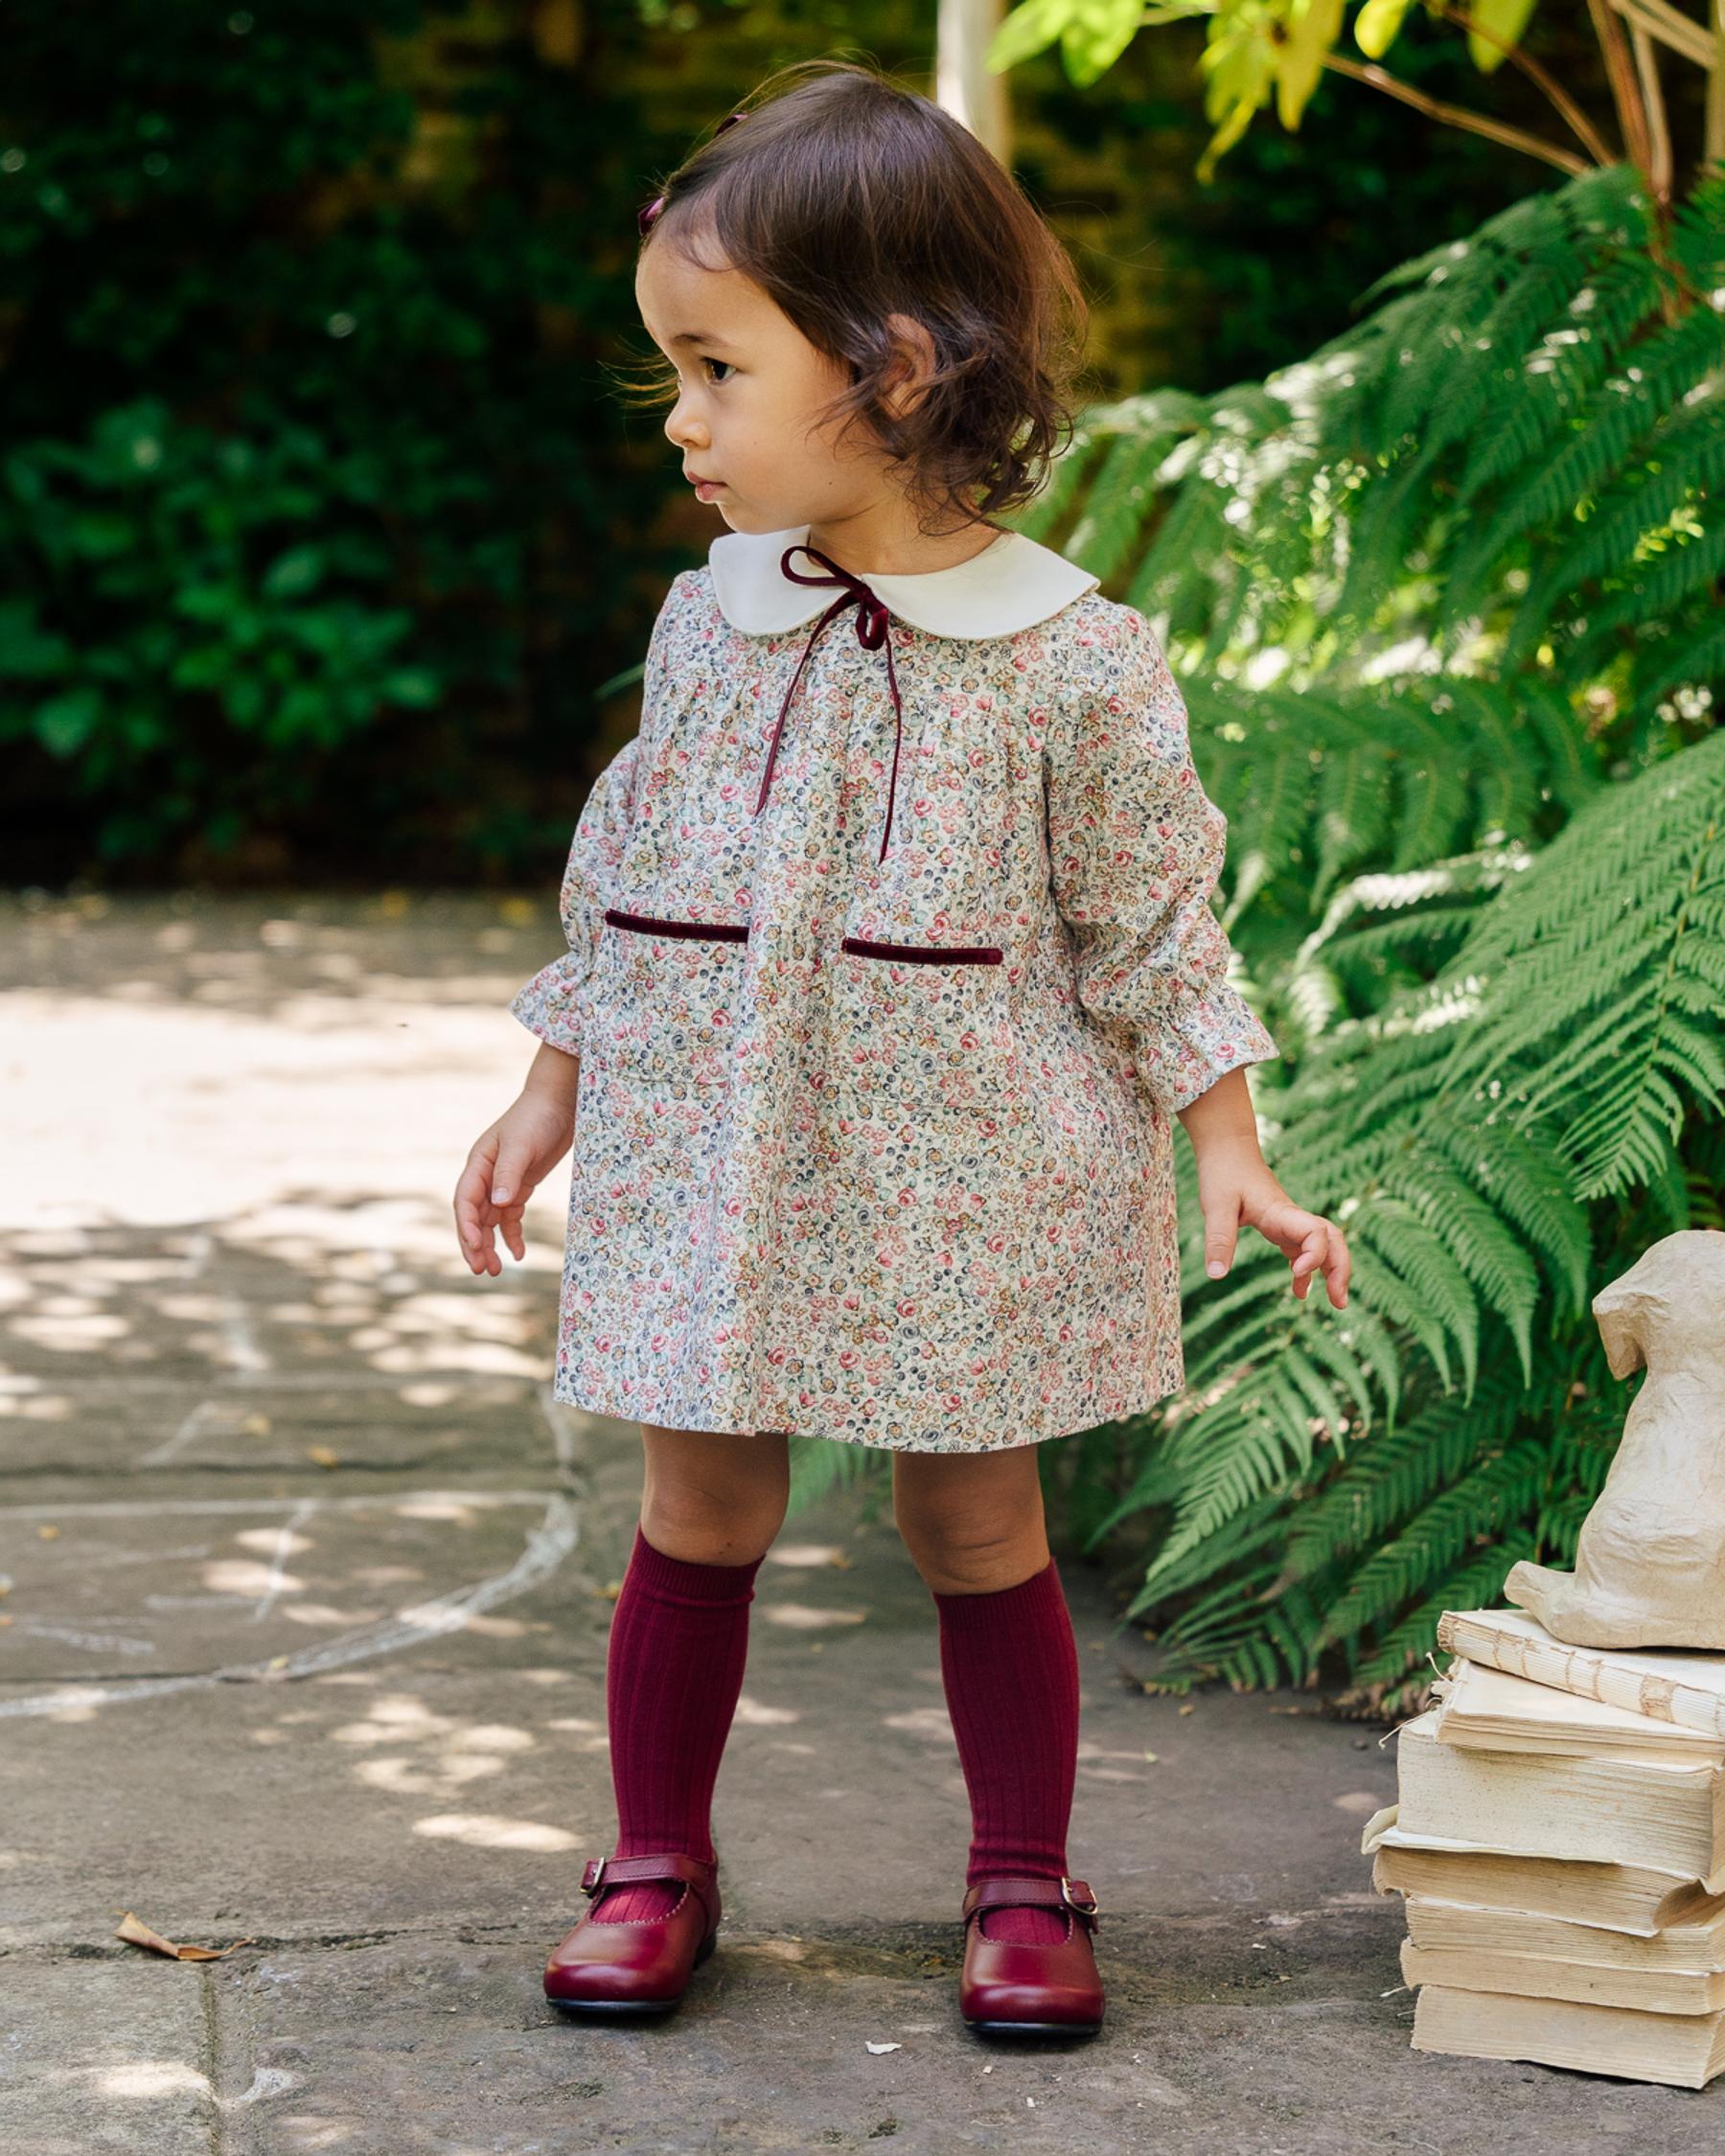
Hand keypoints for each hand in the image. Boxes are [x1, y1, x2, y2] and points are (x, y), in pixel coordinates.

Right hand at [454, 1079, 577, 1277]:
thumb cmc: (536, 1119)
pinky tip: (518, 1253)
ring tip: (495, 1270)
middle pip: (473, 1216)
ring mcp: (503, 1183)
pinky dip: (512, 1235)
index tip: (475, 1247)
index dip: (467, 1226)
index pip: (465, 1201)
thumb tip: (498, 1204)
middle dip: (475, 1244)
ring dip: (490, 1245)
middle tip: (483, 1270)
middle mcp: (486, 1176)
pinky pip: (510, 1218)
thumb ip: (509, 1174)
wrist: (560, 1103)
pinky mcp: (520, 1187)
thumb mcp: (522, 1145)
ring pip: (490, 1221)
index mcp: (478, 1164)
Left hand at [1196, 1138, 1349, 1309]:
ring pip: (1325, 1246)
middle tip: (1339, 1303)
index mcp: (1281, 1212)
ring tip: (1335, 1303)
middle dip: (1341, 1270)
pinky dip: (1307, 1270)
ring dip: (1333, 1271)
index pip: (1316, 1232)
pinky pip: (1304, 1249)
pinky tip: (1299, 1291)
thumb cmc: (1222, 1173)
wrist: (1227, 1149)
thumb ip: (1218, 1239)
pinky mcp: (1281, 1226)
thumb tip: (1216, 1276)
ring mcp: (1290, 1222)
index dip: (1315, 1255)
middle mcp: (1292, 1218)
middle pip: (1333, 1240)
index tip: (1297, 1271)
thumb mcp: (1215, 1206)